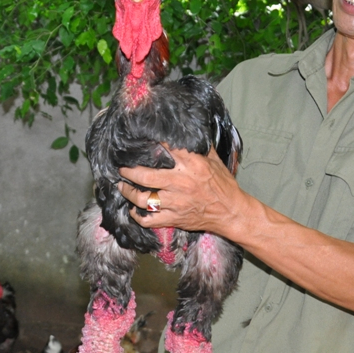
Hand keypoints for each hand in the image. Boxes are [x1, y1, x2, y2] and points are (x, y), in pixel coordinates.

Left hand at [116, 147, 245, 235]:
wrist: (231, 212)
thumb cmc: (224, 186)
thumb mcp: (215, 161)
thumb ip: (200, 147)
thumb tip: (189, 132)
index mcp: (192, 165)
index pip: (165, 149)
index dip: (150, 143)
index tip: (139, 141)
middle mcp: (181, 183)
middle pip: (145, 176)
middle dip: (129, 171)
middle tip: (122, 168)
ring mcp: (176, 203)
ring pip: (143, 199)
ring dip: (129, 193)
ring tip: (122, 187)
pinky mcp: (174, 218)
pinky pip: (149, 220)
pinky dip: (137, 216)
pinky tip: (133, 210)